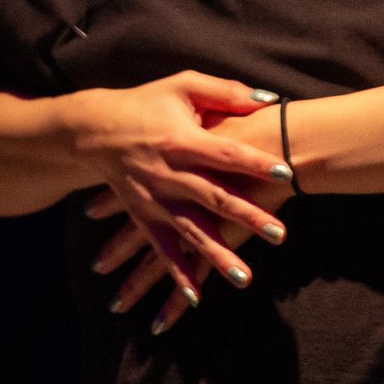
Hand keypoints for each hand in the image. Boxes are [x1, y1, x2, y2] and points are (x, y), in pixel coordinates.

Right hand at [66, 73, 291, 302]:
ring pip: (192, 232)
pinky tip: (196, 297)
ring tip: (245, 279)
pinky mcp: (144, 217)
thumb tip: (268, 100)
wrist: (96, 129)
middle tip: (280, 234)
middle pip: (215, 198)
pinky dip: (177, 274)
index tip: (287, 172)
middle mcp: (170, 173)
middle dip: (248, 217)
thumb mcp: (183, 86)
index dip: (255, 162)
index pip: (225, 153)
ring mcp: (156, 199)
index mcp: (182, 139)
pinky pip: (162, 249)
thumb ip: (226, 93)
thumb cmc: (147, 104)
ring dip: (218, 256)